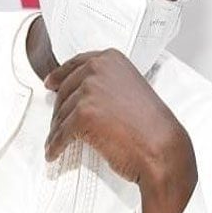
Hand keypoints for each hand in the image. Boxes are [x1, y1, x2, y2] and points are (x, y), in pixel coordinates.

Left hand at [44, 50, 196, 212]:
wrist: (161, 147)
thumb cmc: (152, 126)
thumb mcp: (131, 90)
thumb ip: (107, 84)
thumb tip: (85, 94)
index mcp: (111, 60)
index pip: (76, 64)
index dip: (60, 75)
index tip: (50, 82)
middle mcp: (98, 70)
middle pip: (65, 90)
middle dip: (59, 110)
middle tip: (57, 122)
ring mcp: (89, 91)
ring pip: (61, 114)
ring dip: (57, 131)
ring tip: (57, 141)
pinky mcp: (82, 115)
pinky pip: (60, 133)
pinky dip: (55, 145)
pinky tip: (54, 152)